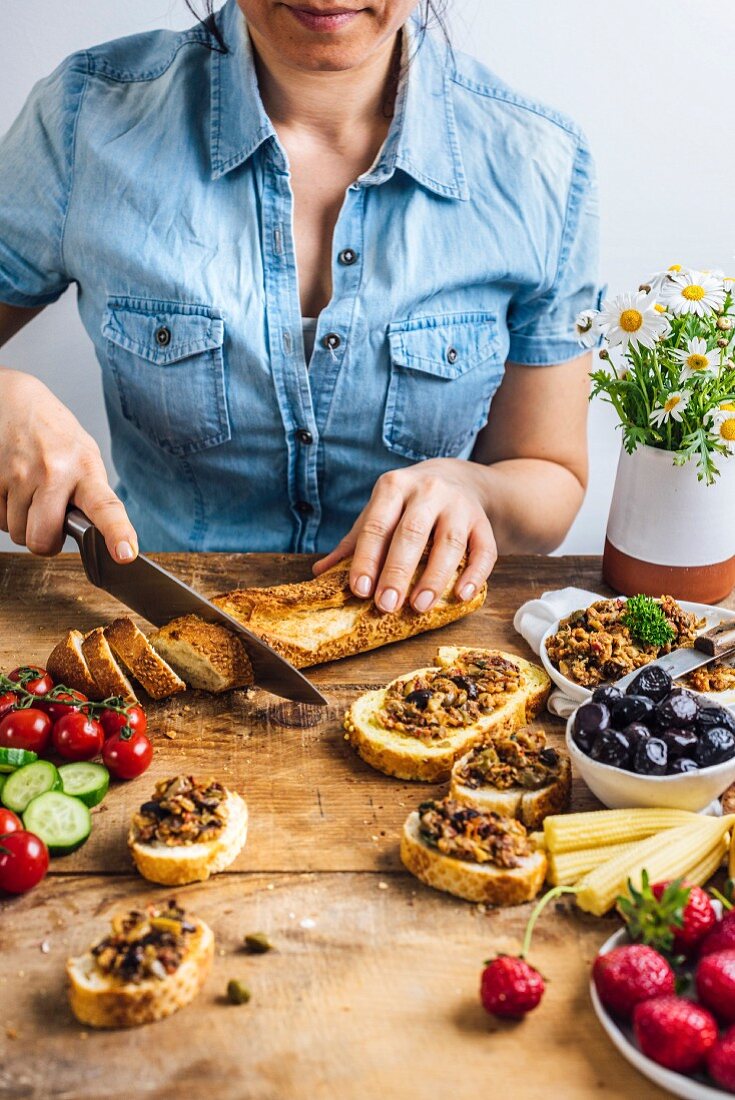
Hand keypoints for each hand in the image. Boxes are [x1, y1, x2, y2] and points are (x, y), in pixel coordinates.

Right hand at [0, 368, 137, 561]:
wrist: (14, 401)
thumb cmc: (55, 436)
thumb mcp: (84, 457)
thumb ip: (91, 495)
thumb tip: (97, 537)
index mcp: (85, 469)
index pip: (105, 507)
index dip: (117, 532)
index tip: (125, 554)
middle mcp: (53, 472)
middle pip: (43, 540)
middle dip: (45, 542)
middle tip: (50, 524)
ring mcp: (19, 476)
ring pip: (18, 534)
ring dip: (24, 524)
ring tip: (31, 495)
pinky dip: (6, 513)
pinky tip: (15, 490)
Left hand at [313, 458, 496, 612]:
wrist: (459, 478)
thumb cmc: (409, 504)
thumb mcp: (380, 512)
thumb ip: (354, 542)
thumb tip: (319, 573)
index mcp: (394, 486)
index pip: (377, 525)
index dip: (367, 558)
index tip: (360, 589)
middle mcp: (429, 491)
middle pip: (412, 534)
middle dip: (398, 572)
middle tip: (386, 605)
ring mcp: (459, 506)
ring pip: (449, 543)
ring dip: (434, 578)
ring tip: (419, 606)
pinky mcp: (483, 522)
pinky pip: (484, 550)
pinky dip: (474, 574)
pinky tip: (460, 595)